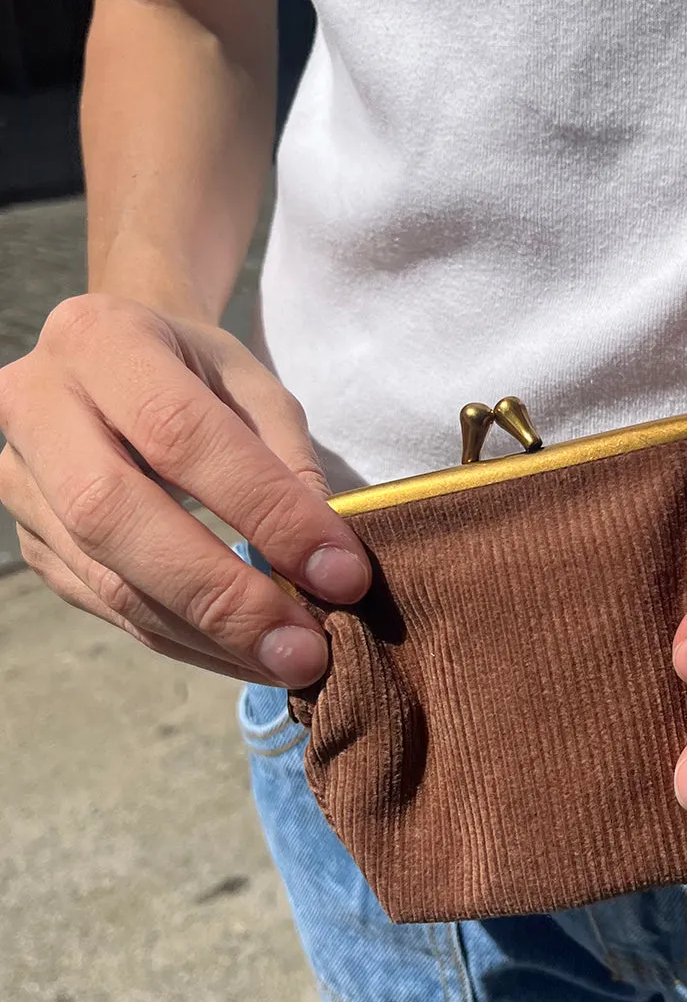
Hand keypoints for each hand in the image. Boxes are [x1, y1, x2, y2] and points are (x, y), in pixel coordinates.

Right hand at [0, 294, 369, 685]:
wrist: (115, 365)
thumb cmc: (195, 372)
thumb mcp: (251, 383)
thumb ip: (286, 460)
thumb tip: (322, 564)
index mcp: (100, 339)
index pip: (179, 433)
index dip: (263, 509)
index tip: (340, 572)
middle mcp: (36, 405)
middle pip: (113, 515)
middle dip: (220, 593)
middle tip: (304, 648)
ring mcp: (19, 481)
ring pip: (105, 578)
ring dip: (206, 634)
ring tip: (287, 662)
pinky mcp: (30, 541)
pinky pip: (106, 608)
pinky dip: (182, 640)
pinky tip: (242, 656)